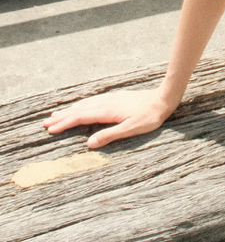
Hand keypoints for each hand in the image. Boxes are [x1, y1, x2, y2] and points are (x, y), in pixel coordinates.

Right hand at [43, 89, 173, 148]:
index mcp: (107, 111)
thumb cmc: (149, 117)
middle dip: (62, 116)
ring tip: (56, 114)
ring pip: (85, 104)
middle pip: (79, 110)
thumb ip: (110, 135)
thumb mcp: (130, 129)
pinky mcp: (115, 99)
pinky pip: (92, 101)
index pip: (81, 117)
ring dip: (70, 110)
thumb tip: (89, 143)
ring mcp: (110, 99)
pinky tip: (80, 107)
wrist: (162, 99)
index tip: (51, 129)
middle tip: (46, 122)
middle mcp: (106, 103)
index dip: (65, 123)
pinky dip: (81, 105)